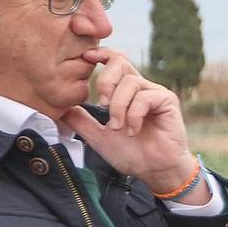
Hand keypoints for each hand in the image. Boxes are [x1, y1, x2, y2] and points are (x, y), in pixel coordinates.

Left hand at [64, 50, 199, 198]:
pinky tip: (134, 131)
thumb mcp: (98, 136)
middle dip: (105, 81)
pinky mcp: (167, 101)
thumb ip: (80, 120)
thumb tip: (59, 108)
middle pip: (120, 63)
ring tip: (119, 128)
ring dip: (119, 107)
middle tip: (102, 105)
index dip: (101, 55)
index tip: (86, 58)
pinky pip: (144, 97)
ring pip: (130, 83)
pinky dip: (134, 116)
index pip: (113, 62)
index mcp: (126, 92)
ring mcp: (155, 93)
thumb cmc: (132, 154)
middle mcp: (141, 88)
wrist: (155, 171)